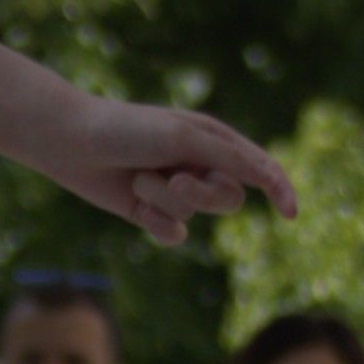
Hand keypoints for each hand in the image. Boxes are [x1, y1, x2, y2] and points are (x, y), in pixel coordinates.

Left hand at [52, 94, 297, 246]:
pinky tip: (134, 204)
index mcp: (214, 139)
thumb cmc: (129, 129)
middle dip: (203, 195)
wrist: (73, 141)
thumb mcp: (184, 138)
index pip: (259, 168)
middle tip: (174, 179)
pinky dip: (155, 222)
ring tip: (139, 178)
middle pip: (227, 199)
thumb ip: (230, 158)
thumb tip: (271, 177)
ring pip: (194, 215)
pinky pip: (172, 233)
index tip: (290, 214)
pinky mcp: (151, 212)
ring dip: (165, 200)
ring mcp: (175, 190)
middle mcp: (198, 165)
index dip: (280, 189)